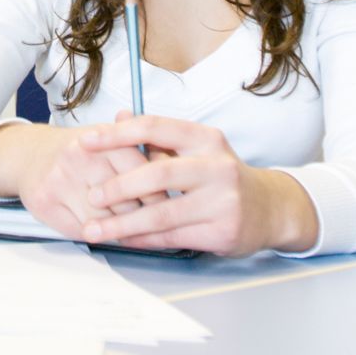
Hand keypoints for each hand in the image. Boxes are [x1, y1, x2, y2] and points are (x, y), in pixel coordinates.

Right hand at [12, 117, 157, 240]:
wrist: (30, 155)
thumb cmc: (80, 153)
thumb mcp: (111, 142)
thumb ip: (143, 150)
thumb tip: (172, 161)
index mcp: (103, 140)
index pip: (142, 176)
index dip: (158, 196)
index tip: (167, 207)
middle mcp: (80, 157)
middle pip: (126, 202)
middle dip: (140, 217)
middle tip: (149, 224)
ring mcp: (60, 180)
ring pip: (104, 221)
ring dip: (118, 229)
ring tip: (126, 228)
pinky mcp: (45, 202)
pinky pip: (81, 230)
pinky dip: (95, 234)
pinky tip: (100, 229)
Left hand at [73, 114, 316, 256]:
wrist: (270, 209)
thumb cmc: (223, 176)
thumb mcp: (198, 149)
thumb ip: (159, 138)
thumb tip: (119, 115)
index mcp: (205, 138)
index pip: (155, 128)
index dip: (117, 134)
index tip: (85, 142)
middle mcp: (216, 166)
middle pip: (158, 173)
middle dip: (119, 186)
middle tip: (91, 195)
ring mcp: (221, 201)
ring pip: (161, 213)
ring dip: (123, 222)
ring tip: (94, 228)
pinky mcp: (221, 231)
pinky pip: (172, 237)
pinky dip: (142, 239)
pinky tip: (122, 238)